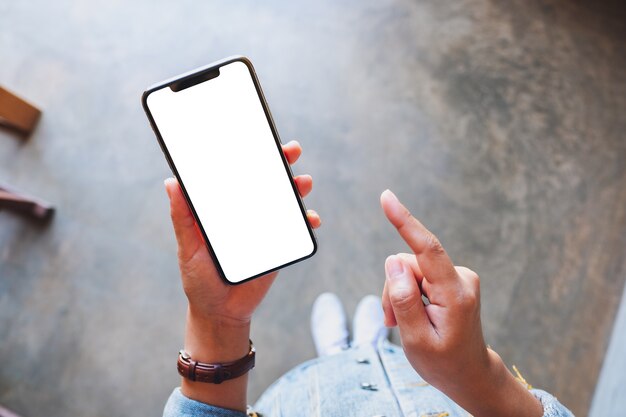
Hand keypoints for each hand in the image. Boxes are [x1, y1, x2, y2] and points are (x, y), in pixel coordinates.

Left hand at [165, 140, 320, 326]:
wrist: (221, 312)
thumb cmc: (199, 278)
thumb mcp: (187, 247)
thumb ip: (182, 217)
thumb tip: (171, 182)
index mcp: (224, 208)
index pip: (238, 175)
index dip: (248, 155)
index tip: (257, 137)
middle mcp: (246, 213)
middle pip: (266, 182)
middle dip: (280, 163)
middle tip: (290, 151)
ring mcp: (266, 227)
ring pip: (286, 201)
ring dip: (297, 188)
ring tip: (303, 183)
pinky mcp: (280, 245)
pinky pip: (298, 229)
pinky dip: (308, 220)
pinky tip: (311, 219)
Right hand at [380, 189, 541, 416]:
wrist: (469, 374)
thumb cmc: (443, 363)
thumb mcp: (416, 341)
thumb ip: (403, 300)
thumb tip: (393, 263)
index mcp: (455, 294)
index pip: (428, 250)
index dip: (405, 222)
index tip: (387, 197)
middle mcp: (461, 278)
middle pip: (408, 264)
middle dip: (393, 289)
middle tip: (392, 321)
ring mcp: (458, 277)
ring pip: (409, 270)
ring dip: (399, 295)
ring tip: (403, 323)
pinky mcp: (451, 279)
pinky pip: (417, 276)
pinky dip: (408, 294)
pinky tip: (412, 316)